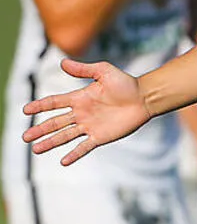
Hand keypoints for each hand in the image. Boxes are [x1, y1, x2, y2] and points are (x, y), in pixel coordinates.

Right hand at [22, 59, 150, 165]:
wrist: (144, 98)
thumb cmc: (126, 83)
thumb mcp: (104, 72)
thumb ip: (84, 70)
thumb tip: (62, 62)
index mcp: (79, 98)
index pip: (55, 103)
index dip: (40, 106)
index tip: (25, 110)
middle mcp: (81, 113)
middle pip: (56, 123)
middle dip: (40, 129)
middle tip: (25, 137)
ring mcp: (90, 126)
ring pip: (65, 136)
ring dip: (51, 142)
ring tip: (36, 149)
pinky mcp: (100, 137)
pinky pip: (84, 147)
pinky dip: (74, 154)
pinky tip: (63, 161)